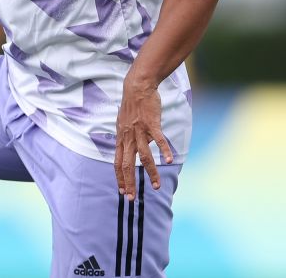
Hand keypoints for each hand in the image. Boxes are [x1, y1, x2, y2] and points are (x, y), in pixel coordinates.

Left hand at [114, 77, 172, 200]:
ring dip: (150, 173)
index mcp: (121, 138)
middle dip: (129, 182)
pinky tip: (168, 161)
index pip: (117, 162)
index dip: (119, 177)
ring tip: (156, 186)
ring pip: (144, 156)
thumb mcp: (123, 123)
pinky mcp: (151, 124)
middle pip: (127, 164)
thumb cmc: (132, 106)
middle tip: (131, 198)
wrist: (137, 87)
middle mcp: (128, 137)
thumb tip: (131, 147)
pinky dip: (164, 150)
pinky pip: (158, 140)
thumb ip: (126, 137)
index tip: (122, 191)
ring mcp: (140, 131)